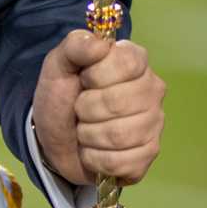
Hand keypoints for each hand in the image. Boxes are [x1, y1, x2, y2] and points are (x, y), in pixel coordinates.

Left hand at [32, 30, 165, 187]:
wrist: (53, 137)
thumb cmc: (62, 97)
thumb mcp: (58, 65)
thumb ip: (75, 46)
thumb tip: (99, 45)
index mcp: (135, 62)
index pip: (127, 64)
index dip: (96, 75)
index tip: (83, 80)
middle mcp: (152, 91)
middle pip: (118, 103)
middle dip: (85, 109)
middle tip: (80, 110)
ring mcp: (153, 125)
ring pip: (118, 136)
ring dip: (87, 136)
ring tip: (84, 130)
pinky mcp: (147, 155)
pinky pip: (119, 162)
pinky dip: (94, 159)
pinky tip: (92, 151)